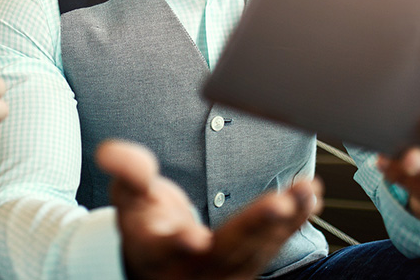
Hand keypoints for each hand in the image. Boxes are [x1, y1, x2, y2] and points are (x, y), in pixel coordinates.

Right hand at [96, 139, 320, 279]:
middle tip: (279, 205)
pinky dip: (294, 222)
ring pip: (257, 251)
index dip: (178, 244)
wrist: (161, 259)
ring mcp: (224, 273)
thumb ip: (126, 172)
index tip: (192, 236)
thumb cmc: (143, 221)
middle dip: (254, 228)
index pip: (166, 250)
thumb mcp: (127, 196)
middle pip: (225, 253)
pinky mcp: (248, 266)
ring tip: (305, 190)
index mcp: (155, 252)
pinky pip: (273, 246)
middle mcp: (192, 269)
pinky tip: (310, 197)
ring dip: (285, 221)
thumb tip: (109, 152)